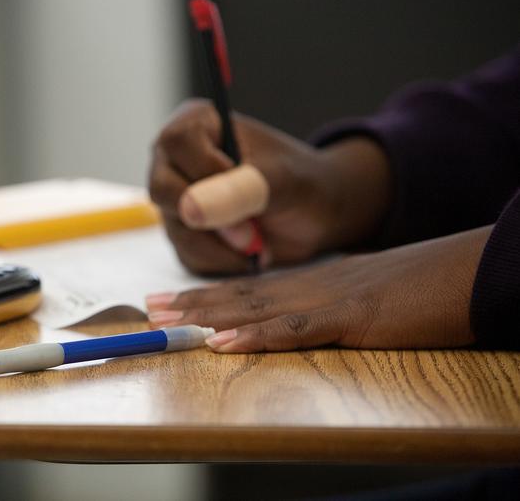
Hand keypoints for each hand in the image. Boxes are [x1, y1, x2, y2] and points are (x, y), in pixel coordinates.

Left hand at [146, 226, 488, 351]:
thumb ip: (329, 301)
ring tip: (168, 320)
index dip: (207, 294)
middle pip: (241, 294)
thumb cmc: (419, 286)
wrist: (463, 271)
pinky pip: (296, 328)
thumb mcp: (362, 292)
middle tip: (149, 308)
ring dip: (209, 315)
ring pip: (256, 308)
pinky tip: (224, 342)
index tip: (170, 299)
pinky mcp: (351, 317)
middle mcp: (310, 285)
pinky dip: (257, 336)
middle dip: (192, 302)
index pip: (249, 287)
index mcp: (312, 281)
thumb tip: (299, 313)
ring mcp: (328, 298)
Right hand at [148, 99, 391, 274]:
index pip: (176, 142)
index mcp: (196, 125)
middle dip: (213, 218)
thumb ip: (238, 188)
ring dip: (224, 245)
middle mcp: (176, 159)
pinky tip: (248, 251)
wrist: (313, 214)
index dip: (206, 170)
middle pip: (163, 189)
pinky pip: (187, 254)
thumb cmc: (299, 182)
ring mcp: (175, 199)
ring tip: (260, 242)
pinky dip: (223, 260)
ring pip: (177, 229)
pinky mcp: (181, 234)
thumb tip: (191, 208)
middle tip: (253, 231)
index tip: (245, 187)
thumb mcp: (279, 180)